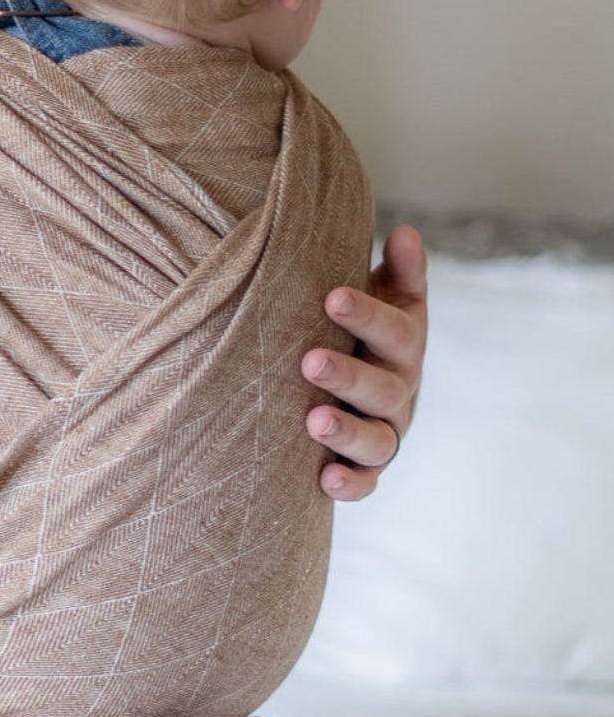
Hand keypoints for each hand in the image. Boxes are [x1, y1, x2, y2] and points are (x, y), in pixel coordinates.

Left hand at [303, 223, 427, 502]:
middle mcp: (400, 392)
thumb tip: (407, 232)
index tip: (332, 296)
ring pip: (377, 440)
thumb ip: (399, 270)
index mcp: (404, 346)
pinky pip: (366, 483)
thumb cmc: (361, 326)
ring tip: (313, 421)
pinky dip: (350, 484)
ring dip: (347, 432)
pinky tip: (325, 480)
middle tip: (309, 360)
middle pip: (385, 388)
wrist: (356, 376)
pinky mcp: (368, 467)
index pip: (395, 331)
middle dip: (348, 375)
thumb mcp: (386, 295)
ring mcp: (386, 432)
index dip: (368, 316)